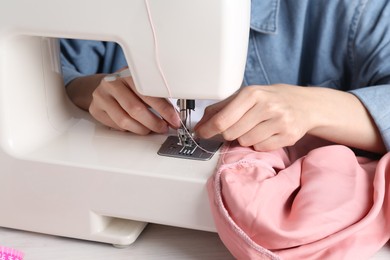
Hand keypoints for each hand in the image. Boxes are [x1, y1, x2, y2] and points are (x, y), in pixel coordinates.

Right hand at [88, 69, 179, 134]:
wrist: (108, 86)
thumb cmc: (130, 87)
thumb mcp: (144, 85)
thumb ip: (158, 97)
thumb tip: (175, 116)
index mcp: (127, 73)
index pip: (148, 93)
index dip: (164, 110)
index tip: (174, 119)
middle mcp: (112, 83)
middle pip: (135, 109)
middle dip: (154, 122)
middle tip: (163, 127)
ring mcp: (101, 96)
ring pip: (124, 121)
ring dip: (142, 129)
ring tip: (151, 129)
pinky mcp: (95, 109)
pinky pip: (116, 126)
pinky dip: (129, 130)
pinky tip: (137, 127)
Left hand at [195, 84, 316, 150]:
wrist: (306, 104)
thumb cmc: (272, 99)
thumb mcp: (247, 95)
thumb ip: (222, 108)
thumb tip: (200, 124)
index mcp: (252, 93)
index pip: (222, 119)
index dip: (207, 130)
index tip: (200, 133)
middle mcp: (267, 106)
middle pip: (231, 133)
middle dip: (229, 132)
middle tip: (238, 126)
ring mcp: (279, 122)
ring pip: (245, 142)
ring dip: (245, 138)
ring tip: (256, 127)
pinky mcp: (288, 136)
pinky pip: (261, 148)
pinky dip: (259, 143)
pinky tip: (267, 132)